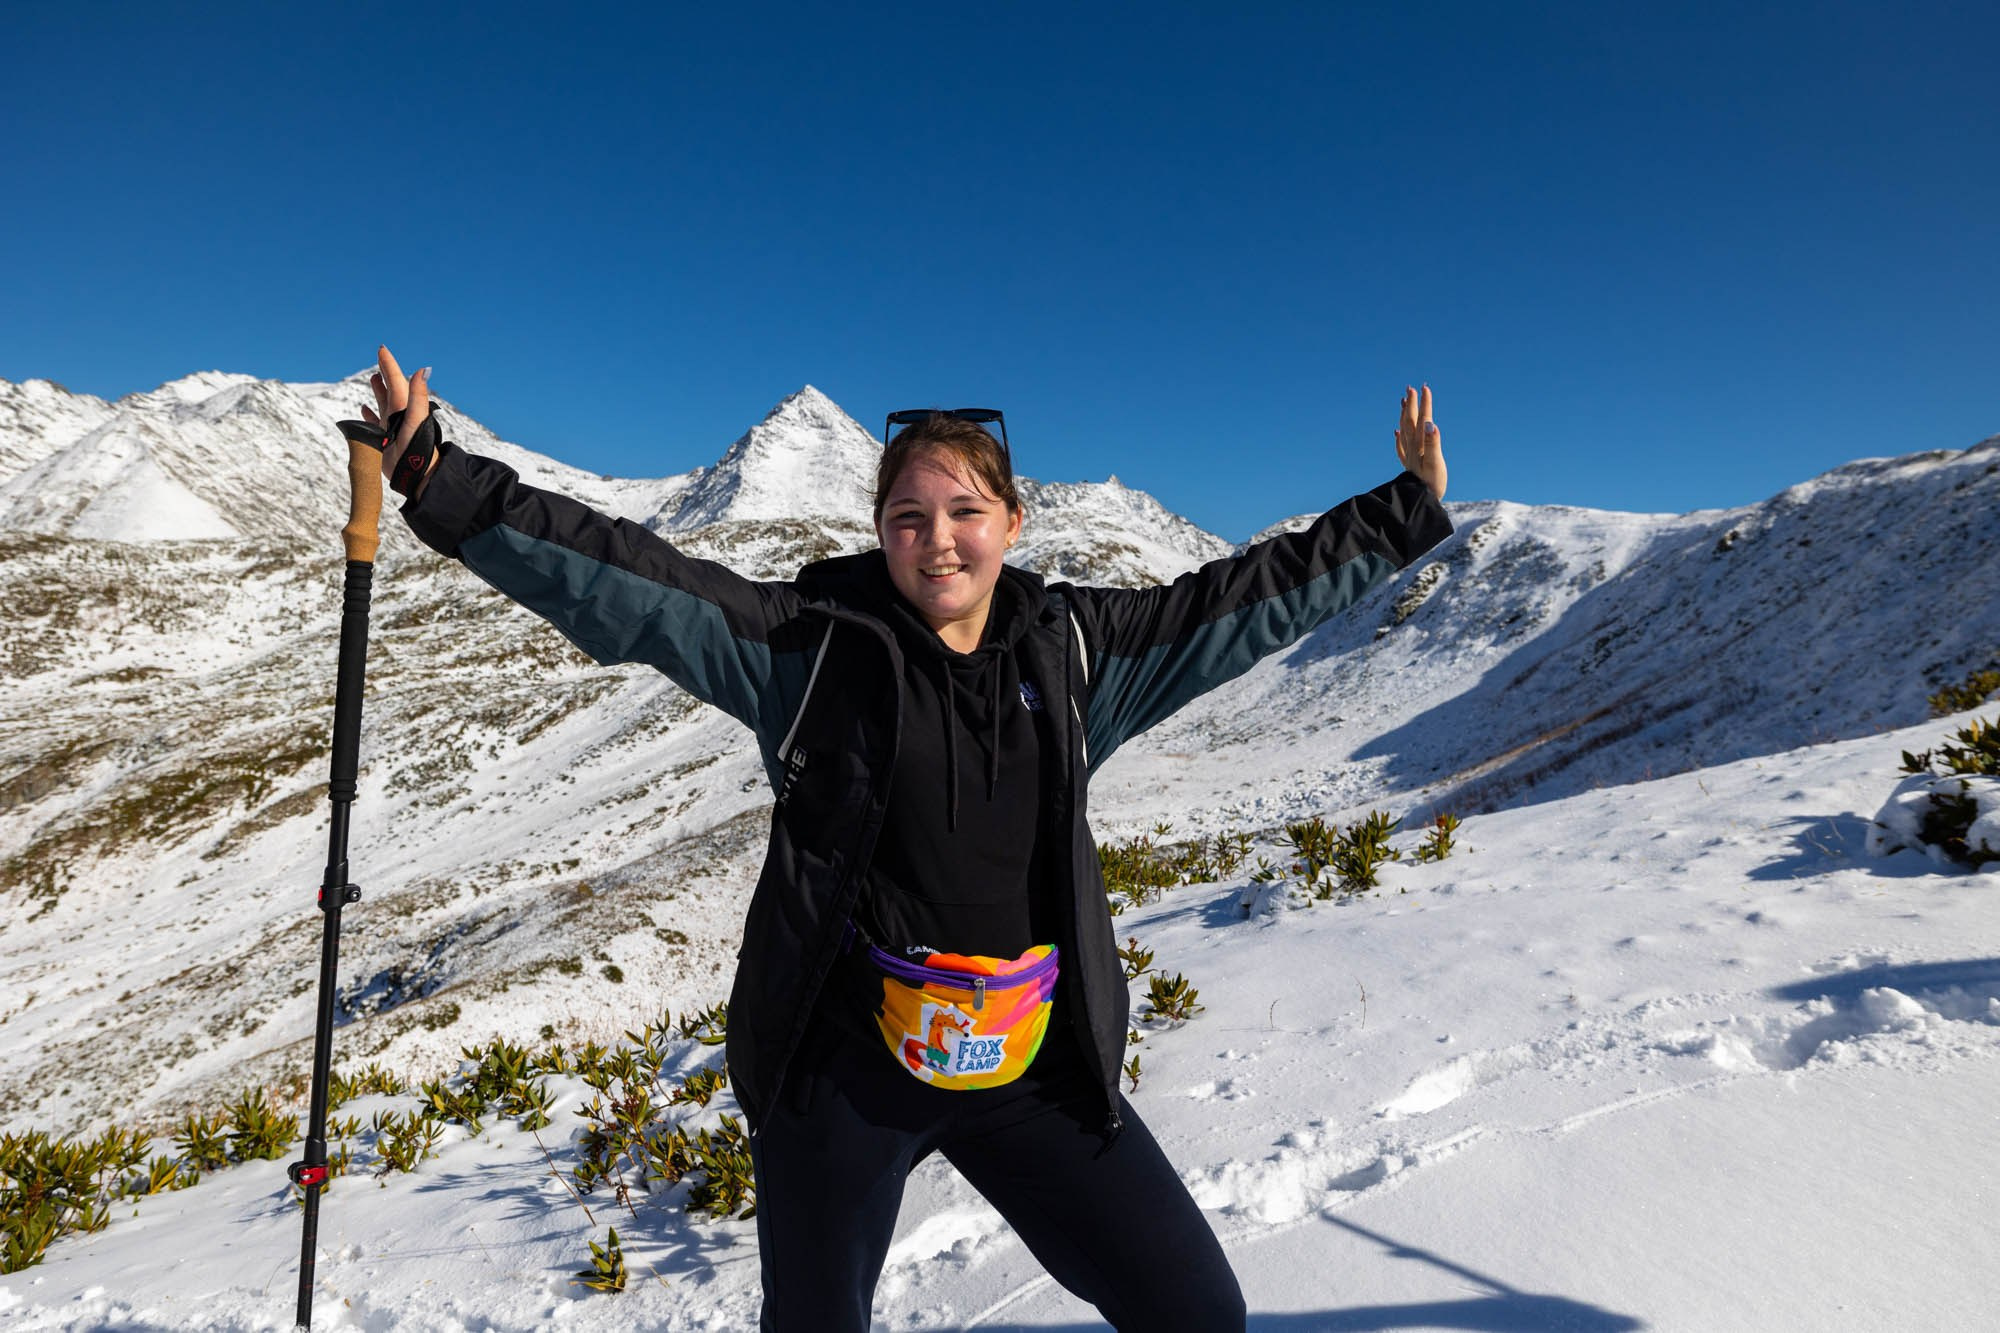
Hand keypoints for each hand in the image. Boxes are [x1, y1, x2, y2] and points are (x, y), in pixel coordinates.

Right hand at [361, 345, 433, 491]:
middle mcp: (398, 413)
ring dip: (378, 391)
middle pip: (390, 388)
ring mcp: (391, 426)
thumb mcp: (416, 419)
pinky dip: (368, 414)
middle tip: (380, 359)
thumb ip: (418, 395)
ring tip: (373, 379)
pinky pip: (373, 423)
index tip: (381, 349)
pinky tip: (363, 409)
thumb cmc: (418, 448)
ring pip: (382, 403)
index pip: (396, 379)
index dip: (389, 364)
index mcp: (404, 406)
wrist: (417, 475)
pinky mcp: (383, 439)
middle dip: (385, 374)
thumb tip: (423, 370)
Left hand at [1394, 384, 1446, 500]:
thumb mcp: (1435, 463)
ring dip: (1404, 415)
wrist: (1418, 504)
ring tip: (1403, 401)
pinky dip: (1399, 437)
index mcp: (1420, 446)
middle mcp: (1412, 449)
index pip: (1422, 420)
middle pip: (1410, 422)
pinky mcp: (1408, 466)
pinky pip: (1401, 448)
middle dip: (1411, 405)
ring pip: (1404, 431)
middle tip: (1411, 388)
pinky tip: (1397, 431)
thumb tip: (1431, 423)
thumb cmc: (1431, 484)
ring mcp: (1409, 457)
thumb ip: (1433, 442)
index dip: (1424, 404)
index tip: (1425, 387)